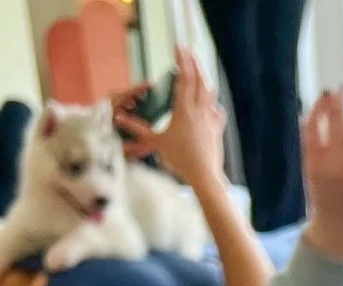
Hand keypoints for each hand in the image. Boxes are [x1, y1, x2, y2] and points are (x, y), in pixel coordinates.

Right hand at [114, 48, 225, 185]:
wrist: (204, 175)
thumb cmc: (180, 160)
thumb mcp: (155, 142)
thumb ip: (137, 128)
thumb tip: (118, 119)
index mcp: (183, 110)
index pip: (184, 78)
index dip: (182, 60)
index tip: (179, 47)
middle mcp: (199, 111)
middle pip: (199, 79)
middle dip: (193, 62)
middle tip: (188, 48)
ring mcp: (210, 119)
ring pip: (210, 92)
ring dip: (204, 77)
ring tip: (199, 67)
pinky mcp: (217, 128)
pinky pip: (217, 109)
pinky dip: (212, 100)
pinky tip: (211, 100)